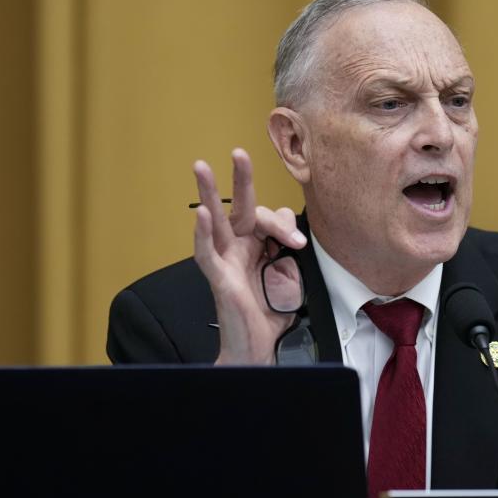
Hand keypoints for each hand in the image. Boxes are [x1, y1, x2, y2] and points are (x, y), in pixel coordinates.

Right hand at [192, 148, 306, 364]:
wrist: (259, 346)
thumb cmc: (270, 312)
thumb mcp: (289, 274)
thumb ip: (287, 247)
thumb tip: (288, 223)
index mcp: (256, 246)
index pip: (267, 218)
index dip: (284, 225)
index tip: (296, 243)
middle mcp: (238, 249)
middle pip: (238, 208)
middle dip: (240, 179)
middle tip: (239, 152)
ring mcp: (225, 261)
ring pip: (213, 221)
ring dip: (207, 192)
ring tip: (201, 166)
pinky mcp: (218, 278)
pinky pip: (206, 252)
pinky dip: (202, 233)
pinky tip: (201, 213)